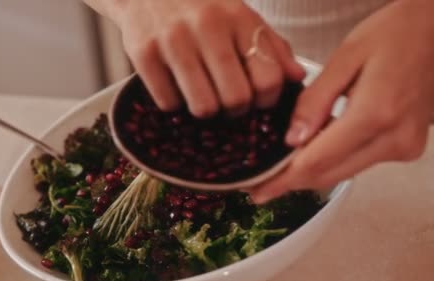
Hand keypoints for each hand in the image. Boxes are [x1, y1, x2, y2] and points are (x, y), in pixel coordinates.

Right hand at [92, 0, 304, 116]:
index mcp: (238, 17)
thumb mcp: (241, 15)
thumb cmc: (200, 6)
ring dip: (205, 110)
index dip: (266, 100)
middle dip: (235, 110)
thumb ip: (271, 45)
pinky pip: (168, 103)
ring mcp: (172, 40)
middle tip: (228, 103)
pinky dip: (174, 103)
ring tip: (202, 95)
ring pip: (202, 107)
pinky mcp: (143, 54)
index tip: (257, 99)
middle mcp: (207, 27)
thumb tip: (296, 77)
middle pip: (235, 99)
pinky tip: (176, 86)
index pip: (268, 79)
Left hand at [251, 0, 433, 202]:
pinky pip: (358, 162)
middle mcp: (394, 139)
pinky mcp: (406, 147)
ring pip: (343, 172)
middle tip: (260, 188)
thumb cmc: (392, 34)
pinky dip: (332, 161)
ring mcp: (404, 147)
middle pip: (329, 175)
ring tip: (279, 171)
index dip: (283, 180)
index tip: (258, 190)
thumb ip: (315, 101)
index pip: (317, 161)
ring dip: (310, 173)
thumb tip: (291, 140)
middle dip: (291, 182)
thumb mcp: (344, 58)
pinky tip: (310, 153)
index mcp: (375, 115)